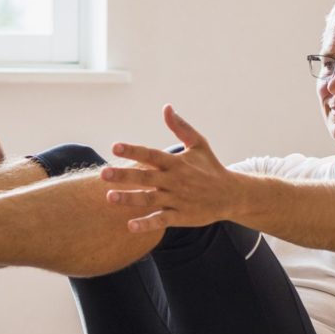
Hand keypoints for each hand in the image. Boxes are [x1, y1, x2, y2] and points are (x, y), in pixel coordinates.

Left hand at [100, 105, 240, 231]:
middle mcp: (175, 181)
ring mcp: (177, 199)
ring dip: (129, 199)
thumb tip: (166, 107)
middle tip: (103, 173)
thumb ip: (180, 127)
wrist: (231, 195)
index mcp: (177, 163)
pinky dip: (146, 224)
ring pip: (150, 199)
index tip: (115, 147)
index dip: (133, 150)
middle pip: (145, 177)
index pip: (151, 155)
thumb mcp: (199, 144)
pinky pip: (161, 220)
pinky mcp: (180, 216)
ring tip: (109, 197)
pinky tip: (130, 226)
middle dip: (124, 175)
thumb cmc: (211, 167)